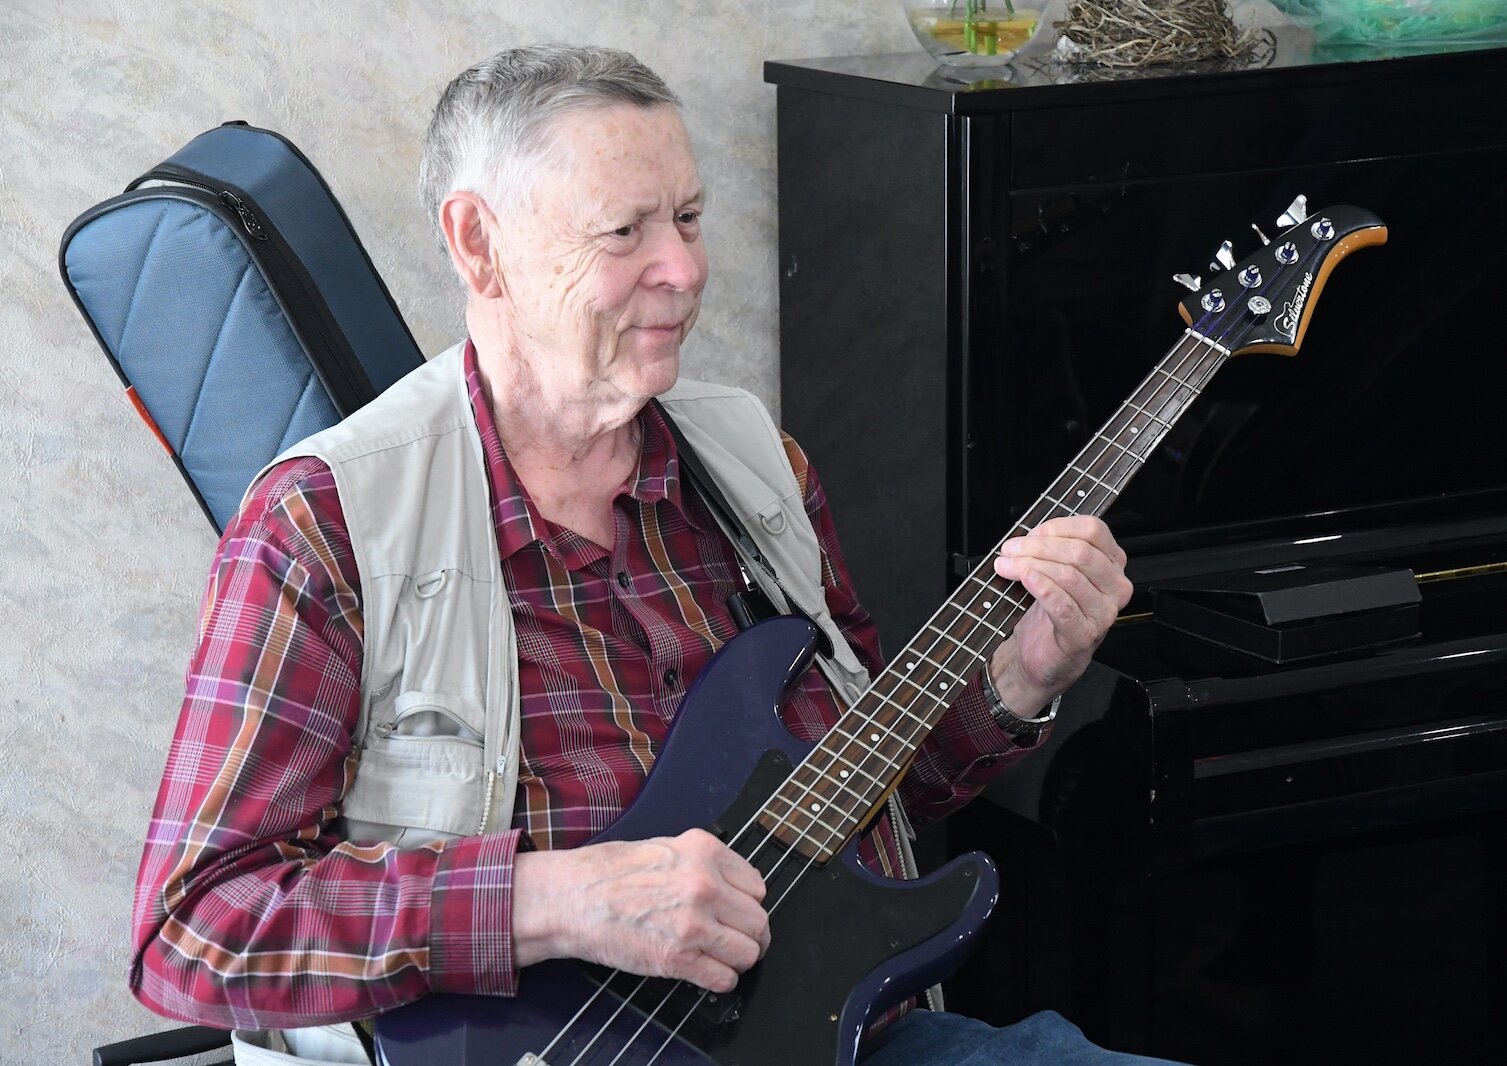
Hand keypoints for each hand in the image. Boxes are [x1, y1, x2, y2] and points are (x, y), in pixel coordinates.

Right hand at [512, 828, 769, 992]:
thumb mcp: (665, 847)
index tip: (738, 912)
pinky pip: (724, 978)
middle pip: (758, 921)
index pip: (757, 886)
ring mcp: (694, 923)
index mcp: (705, 852)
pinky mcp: (678, 958)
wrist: (571, 898)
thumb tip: (730, 888)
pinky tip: (704, 972)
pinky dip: (719, 980)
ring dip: (737, 959)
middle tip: (735, 940)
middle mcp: (706, 885)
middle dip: (749, 934)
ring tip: (719, 957)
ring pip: (748, 952)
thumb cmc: (607, 873)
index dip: (747, 903)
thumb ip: (703, 865)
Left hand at [987, 515, 1131, 715]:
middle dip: (1037, 547)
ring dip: (1030, 565)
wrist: (1042, 655)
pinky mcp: (1086, 634)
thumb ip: (1049, 549)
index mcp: (1112, 563)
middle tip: (1009, 551)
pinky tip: (1026, 580)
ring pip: (1069, 575)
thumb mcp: (1054, 571)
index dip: (1056, 528)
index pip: (1093, 530)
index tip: (1029, 535)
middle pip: (1079, 552)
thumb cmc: (1049, 612)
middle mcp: (1115, 586)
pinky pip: (1063, 605)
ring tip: (1007, 567)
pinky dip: (1041, 588)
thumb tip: (1026, 536)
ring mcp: (1104, 612)